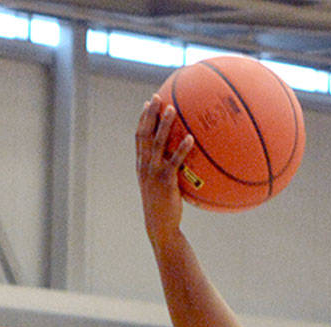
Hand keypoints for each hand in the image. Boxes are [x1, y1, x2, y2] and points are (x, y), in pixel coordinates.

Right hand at [136, 98, 194, 241]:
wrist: (160, 225)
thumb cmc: (164, 206)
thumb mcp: (162, 184)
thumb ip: (168, 169)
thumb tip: (184, 157)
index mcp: (141, 164)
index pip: (139, 136)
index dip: (143, 118)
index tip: (148, 103)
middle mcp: (144, 165)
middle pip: (144, 134)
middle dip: (149, 114)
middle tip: (157, 97)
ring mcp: (153, 172)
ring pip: (157, 143)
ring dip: (164, 125)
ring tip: (172, 109)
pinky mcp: (165, 181)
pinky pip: (174, 161)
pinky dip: (181, 148)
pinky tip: (190, 138)